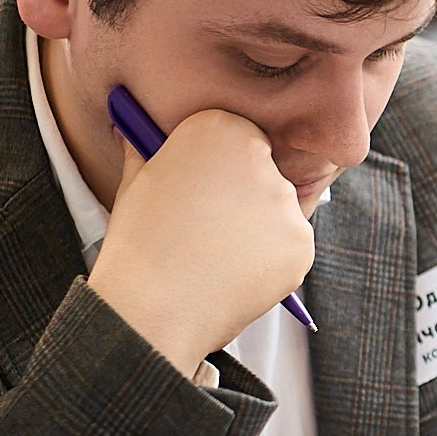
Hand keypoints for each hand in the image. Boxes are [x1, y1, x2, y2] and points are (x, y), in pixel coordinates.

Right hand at [88, 107, 314, 376]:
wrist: (151, 308)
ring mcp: (285, 202)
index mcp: (218, 127)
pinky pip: (291, 246)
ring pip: (279, 210)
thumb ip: (147, 149)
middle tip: (211, 228)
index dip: (223, 168)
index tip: (205, 192)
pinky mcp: (302, 242)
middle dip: (245, 196)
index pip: (240, 137)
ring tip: (218, 256)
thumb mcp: (135, 181)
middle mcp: (260, 157)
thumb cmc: (137, 243)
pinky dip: (271, 261)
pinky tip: (236, 275)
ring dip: (259, 228)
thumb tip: (135, 131)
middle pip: (265, 171)